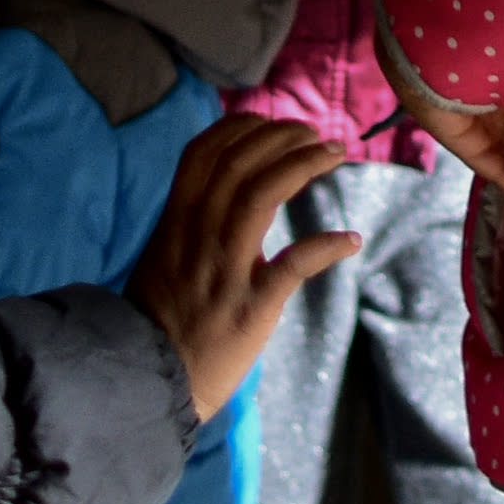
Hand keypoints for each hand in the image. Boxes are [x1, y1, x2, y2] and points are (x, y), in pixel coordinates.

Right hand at [127, 115, 362, 424]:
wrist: (152, 381)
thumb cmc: (161, 320)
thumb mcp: (162, 256)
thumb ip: (189, 220)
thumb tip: (223, 185)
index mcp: (175, 222)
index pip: (203, 153)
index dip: (241, 127)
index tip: (272, 122)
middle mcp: (199, 237)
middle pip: (242, 164)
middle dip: (283, 137)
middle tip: (316, 134)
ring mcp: (226, 270)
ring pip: (263, 194)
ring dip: (304, 165)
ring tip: (334, 153)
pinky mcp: (251, 307)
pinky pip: (294, 265)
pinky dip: (327, 246)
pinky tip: (351, 239)